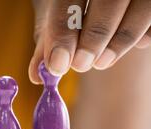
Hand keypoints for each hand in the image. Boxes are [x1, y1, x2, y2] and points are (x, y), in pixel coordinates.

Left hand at [29, 0, 150, 83]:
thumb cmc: (78, 5)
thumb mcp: (62, 16)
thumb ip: (50, 41)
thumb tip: (36, 74)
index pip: (69, 0)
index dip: (63, 33)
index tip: (57, 65)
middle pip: (110, 1)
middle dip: (94, 37)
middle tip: (81, 66)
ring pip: (142, 8)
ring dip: (121, 41)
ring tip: (102, 62)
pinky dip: (145, 35)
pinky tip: (136, 43)